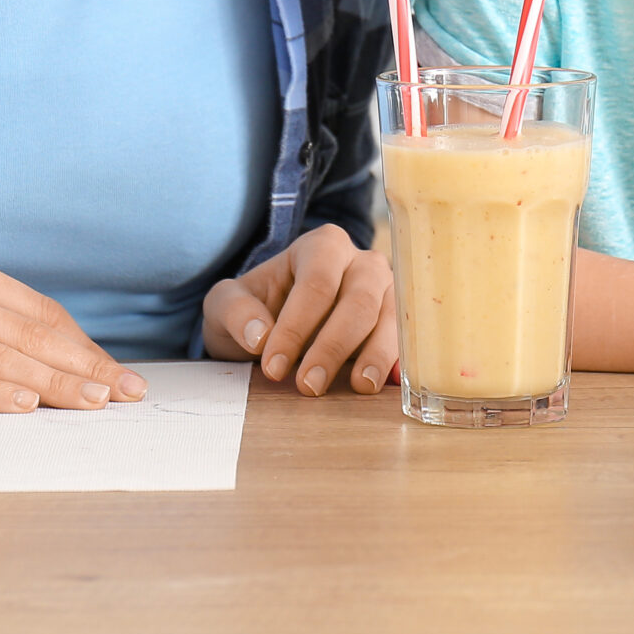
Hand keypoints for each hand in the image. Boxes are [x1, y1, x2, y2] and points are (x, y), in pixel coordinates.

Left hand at [201, 225, 396, 395]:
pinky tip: (389, 384)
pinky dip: (399, 362)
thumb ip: (235, 311)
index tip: (273, 367)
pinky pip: (406, 342)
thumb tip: (260, 336)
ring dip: (374, 355)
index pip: (316, 284)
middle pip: (358, 302)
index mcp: (322, 246)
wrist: (276, 323)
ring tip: (358, 386)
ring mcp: (387, 292)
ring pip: (390, 320)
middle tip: (308, 386)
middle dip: (333, 346)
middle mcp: (362, 262)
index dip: (297, 327)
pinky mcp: (399, 324)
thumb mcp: (227, 304)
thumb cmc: (255, 308)